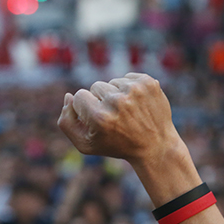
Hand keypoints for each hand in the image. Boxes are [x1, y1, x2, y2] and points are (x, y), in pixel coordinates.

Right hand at [58, 73, 180, 164]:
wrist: (156, 146)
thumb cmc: (117, 145)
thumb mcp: (86, 144)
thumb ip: (67, 122)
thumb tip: (68, 96)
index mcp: (100, 117)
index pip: (79, 96)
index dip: (87, 108)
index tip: (100, 120)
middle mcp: (118, 101)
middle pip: (96, 87)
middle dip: (102, 100)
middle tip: (116, 118)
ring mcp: (135, 90)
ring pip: (112, 82)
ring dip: (117, 95)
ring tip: (128, 113)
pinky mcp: (149, 83)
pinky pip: (128, 77)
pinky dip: (130, 89)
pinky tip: (138, 105)